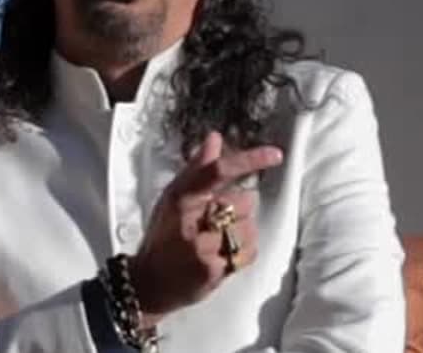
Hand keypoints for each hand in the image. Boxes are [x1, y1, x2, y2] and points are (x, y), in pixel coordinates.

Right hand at [129, 130, 281, 319]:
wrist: (149, 283)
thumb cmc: (163, 238)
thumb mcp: (173, 198)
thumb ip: (197, 168)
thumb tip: (214, 139)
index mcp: (181, 197)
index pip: (218, 171)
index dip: (248, 160)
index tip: (273, 154)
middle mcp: (191, 220)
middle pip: (244, 201)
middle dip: (240, 209)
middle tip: (218, 220)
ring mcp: (202, 246)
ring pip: (249, 227)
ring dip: (241, 233)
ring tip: (219, 240)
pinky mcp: (213, 269)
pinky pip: (248, 252)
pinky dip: (242, 253)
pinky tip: (223, 254)